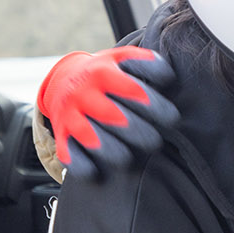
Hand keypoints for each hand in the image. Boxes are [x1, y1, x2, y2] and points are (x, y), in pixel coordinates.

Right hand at [36, 47, 178, 181]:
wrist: (63, 79)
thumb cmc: (106, 74)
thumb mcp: (124, 59)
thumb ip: (149, 64)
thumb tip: (168, 78)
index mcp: (103, 72)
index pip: (132, 89)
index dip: (155, 106)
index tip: (172, 119)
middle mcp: (83, 92)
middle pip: (111, 114)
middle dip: (137, 131)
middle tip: (154, 142)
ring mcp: (69, 114)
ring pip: (87, 135)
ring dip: (110, 150)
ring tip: (127, 159)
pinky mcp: (61, 134)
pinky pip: (67, 153)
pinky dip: (81, 165)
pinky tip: (96, 173)